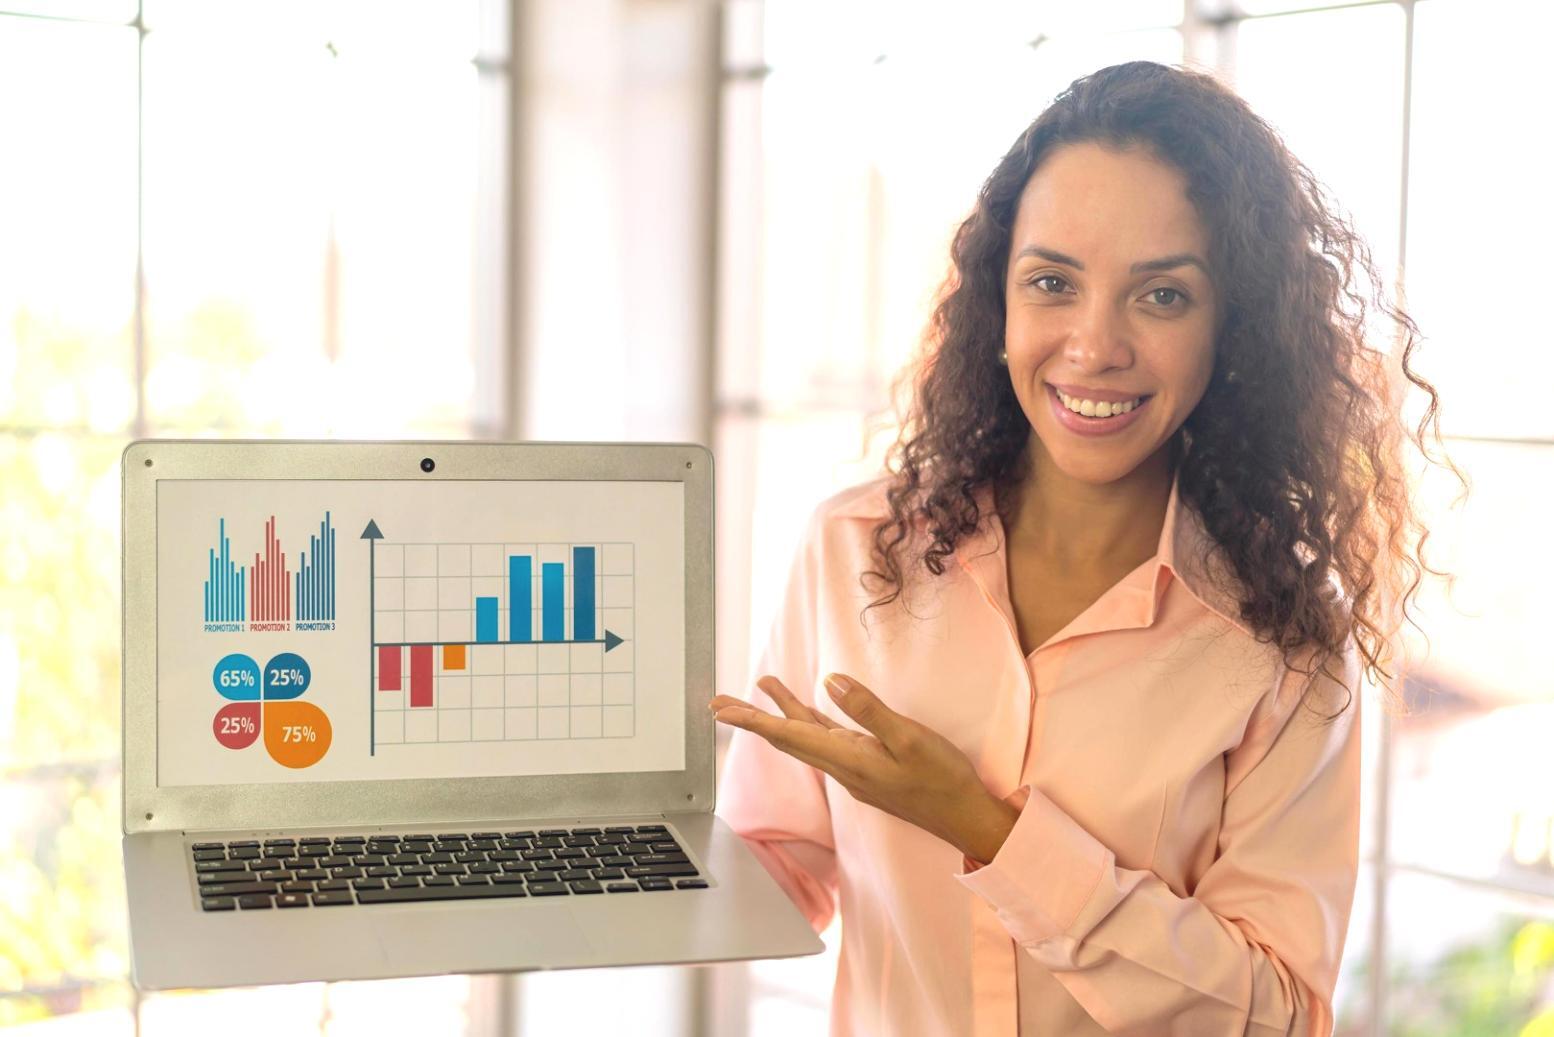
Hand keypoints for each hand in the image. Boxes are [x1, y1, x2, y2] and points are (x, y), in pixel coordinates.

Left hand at [711, 673, 1018, 862]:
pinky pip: (828, 739)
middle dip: (752, 718)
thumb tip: (830, 681)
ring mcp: (854, 768)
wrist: (965, 818)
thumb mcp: (909, 739)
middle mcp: (843, 766)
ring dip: (781, 713)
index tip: (720, 710)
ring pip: (807, 736)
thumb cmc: (942, 780)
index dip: (752, 720)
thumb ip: (868, 710)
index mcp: (848, 759)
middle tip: (718, 702)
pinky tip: (807, 711)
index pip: (788, 735)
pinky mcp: (867, 767)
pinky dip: (810, 721)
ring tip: (762, 686)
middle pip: (787, 737)